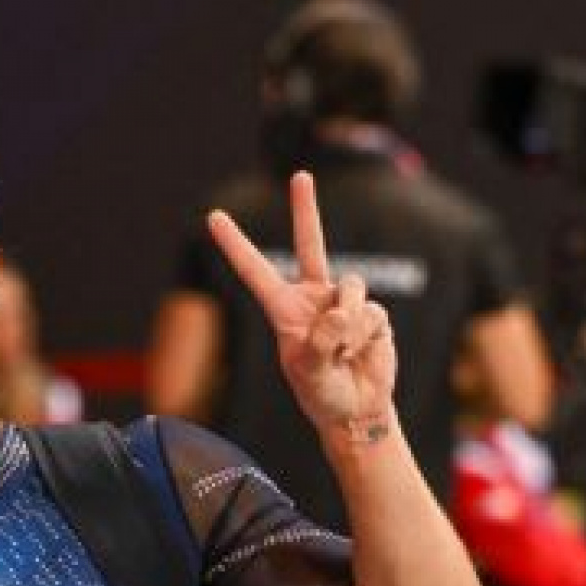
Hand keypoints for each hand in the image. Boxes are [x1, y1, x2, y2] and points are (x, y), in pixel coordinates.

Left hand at [207, 172, 396, 439]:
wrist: (356, 410)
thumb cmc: (322, 394)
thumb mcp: (309, 372)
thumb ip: (321, 341)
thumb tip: (342, 312)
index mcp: (283, 310)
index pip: (255, 271)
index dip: (235, 244)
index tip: (213, 217)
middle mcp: (313, 298)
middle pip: (311, 244)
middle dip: (306, 209)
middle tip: (300, 175)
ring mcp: (343, 303)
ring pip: (350, 286)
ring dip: (348, 324)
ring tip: (344, 352)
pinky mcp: (371, 313)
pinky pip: (370, 311)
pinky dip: (366, 335)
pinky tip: (362, 353)